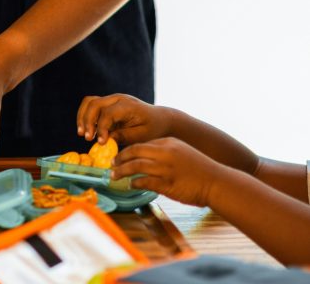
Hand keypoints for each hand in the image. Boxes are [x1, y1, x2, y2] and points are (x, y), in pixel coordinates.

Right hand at [76, 93, 172, 145]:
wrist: (159, 119)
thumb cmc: (153, 129)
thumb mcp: (142, 136)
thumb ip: (123, 136)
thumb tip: (105, 140)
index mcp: (128, 105)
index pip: (108, 113)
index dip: (101, 128)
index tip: (100, 143)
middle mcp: (118, 98)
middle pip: (95, 104)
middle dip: (87, 121)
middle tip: (87, 138)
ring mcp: (111, 99)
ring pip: (89, 102)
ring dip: (82, 117)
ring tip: (81, 133)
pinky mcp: (107, 104)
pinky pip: (91, 105)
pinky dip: (85, 116)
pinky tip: (85, 129)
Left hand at [111, 137, 226, 206]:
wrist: (217, 182)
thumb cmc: (198, 168)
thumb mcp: (181, 151)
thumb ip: (163, 151)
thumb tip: (143, 157)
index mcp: (168, 143)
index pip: (141, 144)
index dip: (126, 150)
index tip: (118, 156)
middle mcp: (165, 153)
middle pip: (134, 152)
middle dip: (119, 158)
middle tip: (111, 164)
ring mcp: (166, 169)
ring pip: (136, 166)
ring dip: (122, 171)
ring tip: (114, 176)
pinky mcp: (167, 184)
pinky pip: (144, 182)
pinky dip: (134, 183)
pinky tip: (130, 185)